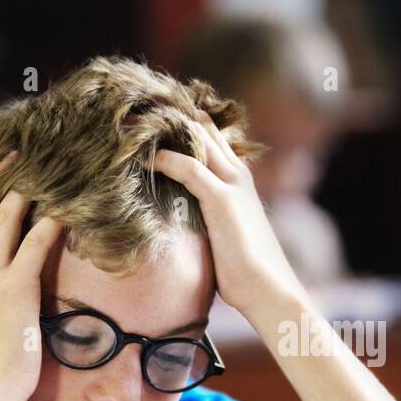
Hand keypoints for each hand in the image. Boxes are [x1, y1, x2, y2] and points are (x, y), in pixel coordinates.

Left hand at [152, 111, 306, 319]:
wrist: (268, 288)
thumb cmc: (247, 271)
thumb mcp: (227, 235)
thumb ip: (211, 219)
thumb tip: (187, 225)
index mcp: (240, 180)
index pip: (211, 137)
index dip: (183, 125)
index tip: (152, 121)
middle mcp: (238, 174)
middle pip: (204, 127)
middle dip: (171, 117)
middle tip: (135, 112)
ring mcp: (232, 183)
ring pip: (197, 138)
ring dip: (165, 129)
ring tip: (131, 124)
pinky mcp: (221, 199)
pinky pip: (187, 167)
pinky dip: (164, 158)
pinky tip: (145, 157)